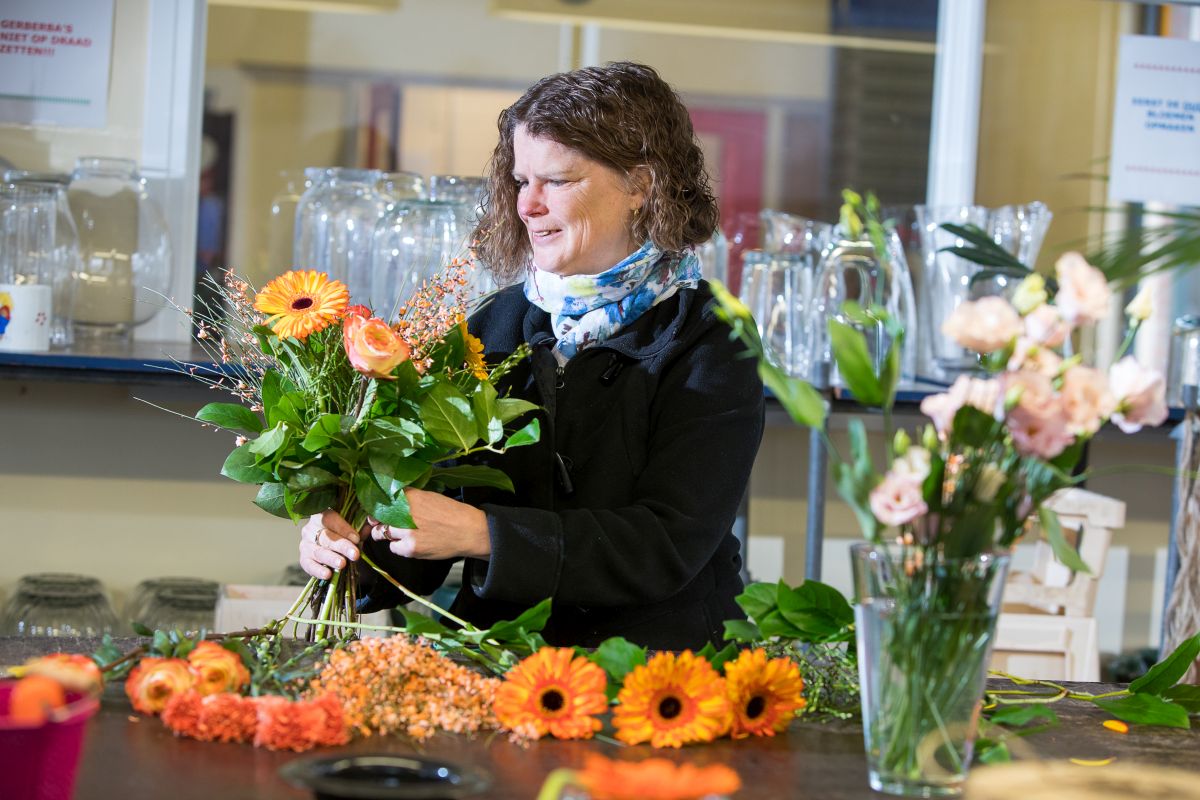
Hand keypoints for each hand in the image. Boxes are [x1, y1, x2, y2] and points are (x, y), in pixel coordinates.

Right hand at [298, 510, 362, 579]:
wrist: (334, 547)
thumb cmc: (344, 532)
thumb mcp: (353, 526)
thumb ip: (361, 526)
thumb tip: (369, 528)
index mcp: (321, 515)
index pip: (331, 519)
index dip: (344, 529)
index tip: (356, 538)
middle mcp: (310, 528)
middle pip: (325, 537)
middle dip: (341, 546)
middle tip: (354, 554)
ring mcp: (305, 544)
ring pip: (318, 552)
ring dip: (331, 558)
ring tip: (342, 564)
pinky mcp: (304, 559)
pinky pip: (309, 565)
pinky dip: (318, 570)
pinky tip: (328, 574)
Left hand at [370, 488, 489, 560]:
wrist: (469, 531)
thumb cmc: (452, 513)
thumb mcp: (430, 497)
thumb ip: (410, 498)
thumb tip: (391, 501)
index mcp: (411, 497)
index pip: (382, 498)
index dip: (378, 504)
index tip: (377, 509)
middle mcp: (406, 513)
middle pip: (377, 516)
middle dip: (378, 520)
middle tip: (381, 523)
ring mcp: (407, 532)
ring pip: (382, 533)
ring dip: (387, 533)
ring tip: (399, 534)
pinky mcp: (410, 548)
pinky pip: (393, 547)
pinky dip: (399, 546)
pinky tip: (410, 543)